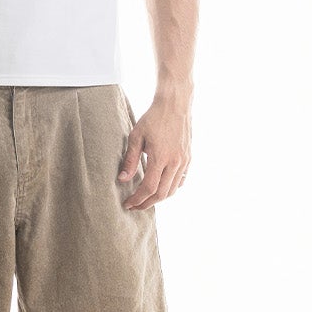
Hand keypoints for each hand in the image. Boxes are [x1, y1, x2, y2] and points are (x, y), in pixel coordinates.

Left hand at [119, 94, 191, 209]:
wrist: (175, 104)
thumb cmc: (153, 118)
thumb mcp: (136, 136)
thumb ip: (130, 160)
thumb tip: (122, 179)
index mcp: (160, 157)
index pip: (149, 188)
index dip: (138, 199)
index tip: (128, 204)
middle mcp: (175, 162)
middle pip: (161, 193)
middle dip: (147, 203)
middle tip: (135, 206)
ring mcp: (184, 161)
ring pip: (172, 189)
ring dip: (159, 198)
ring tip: (146, 199)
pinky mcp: (188, 158)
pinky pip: (181, 181)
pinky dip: (171, 188)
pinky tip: (161, 188)